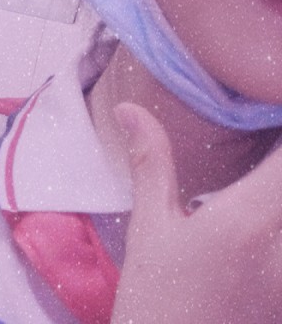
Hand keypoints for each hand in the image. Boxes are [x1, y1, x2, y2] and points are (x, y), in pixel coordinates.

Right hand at [112, 103, 281, 322]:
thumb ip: (151, 162)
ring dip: (278, 179)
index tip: (267, 95)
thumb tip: (129, 108)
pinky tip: (262, 206)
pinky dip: (277, 209)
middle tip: (262, 136)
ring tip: (262, 171)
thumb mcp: (151, 229)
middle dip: (277, 157)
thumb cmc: (155, 301)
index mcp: (250, 220)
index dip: (278, 122)